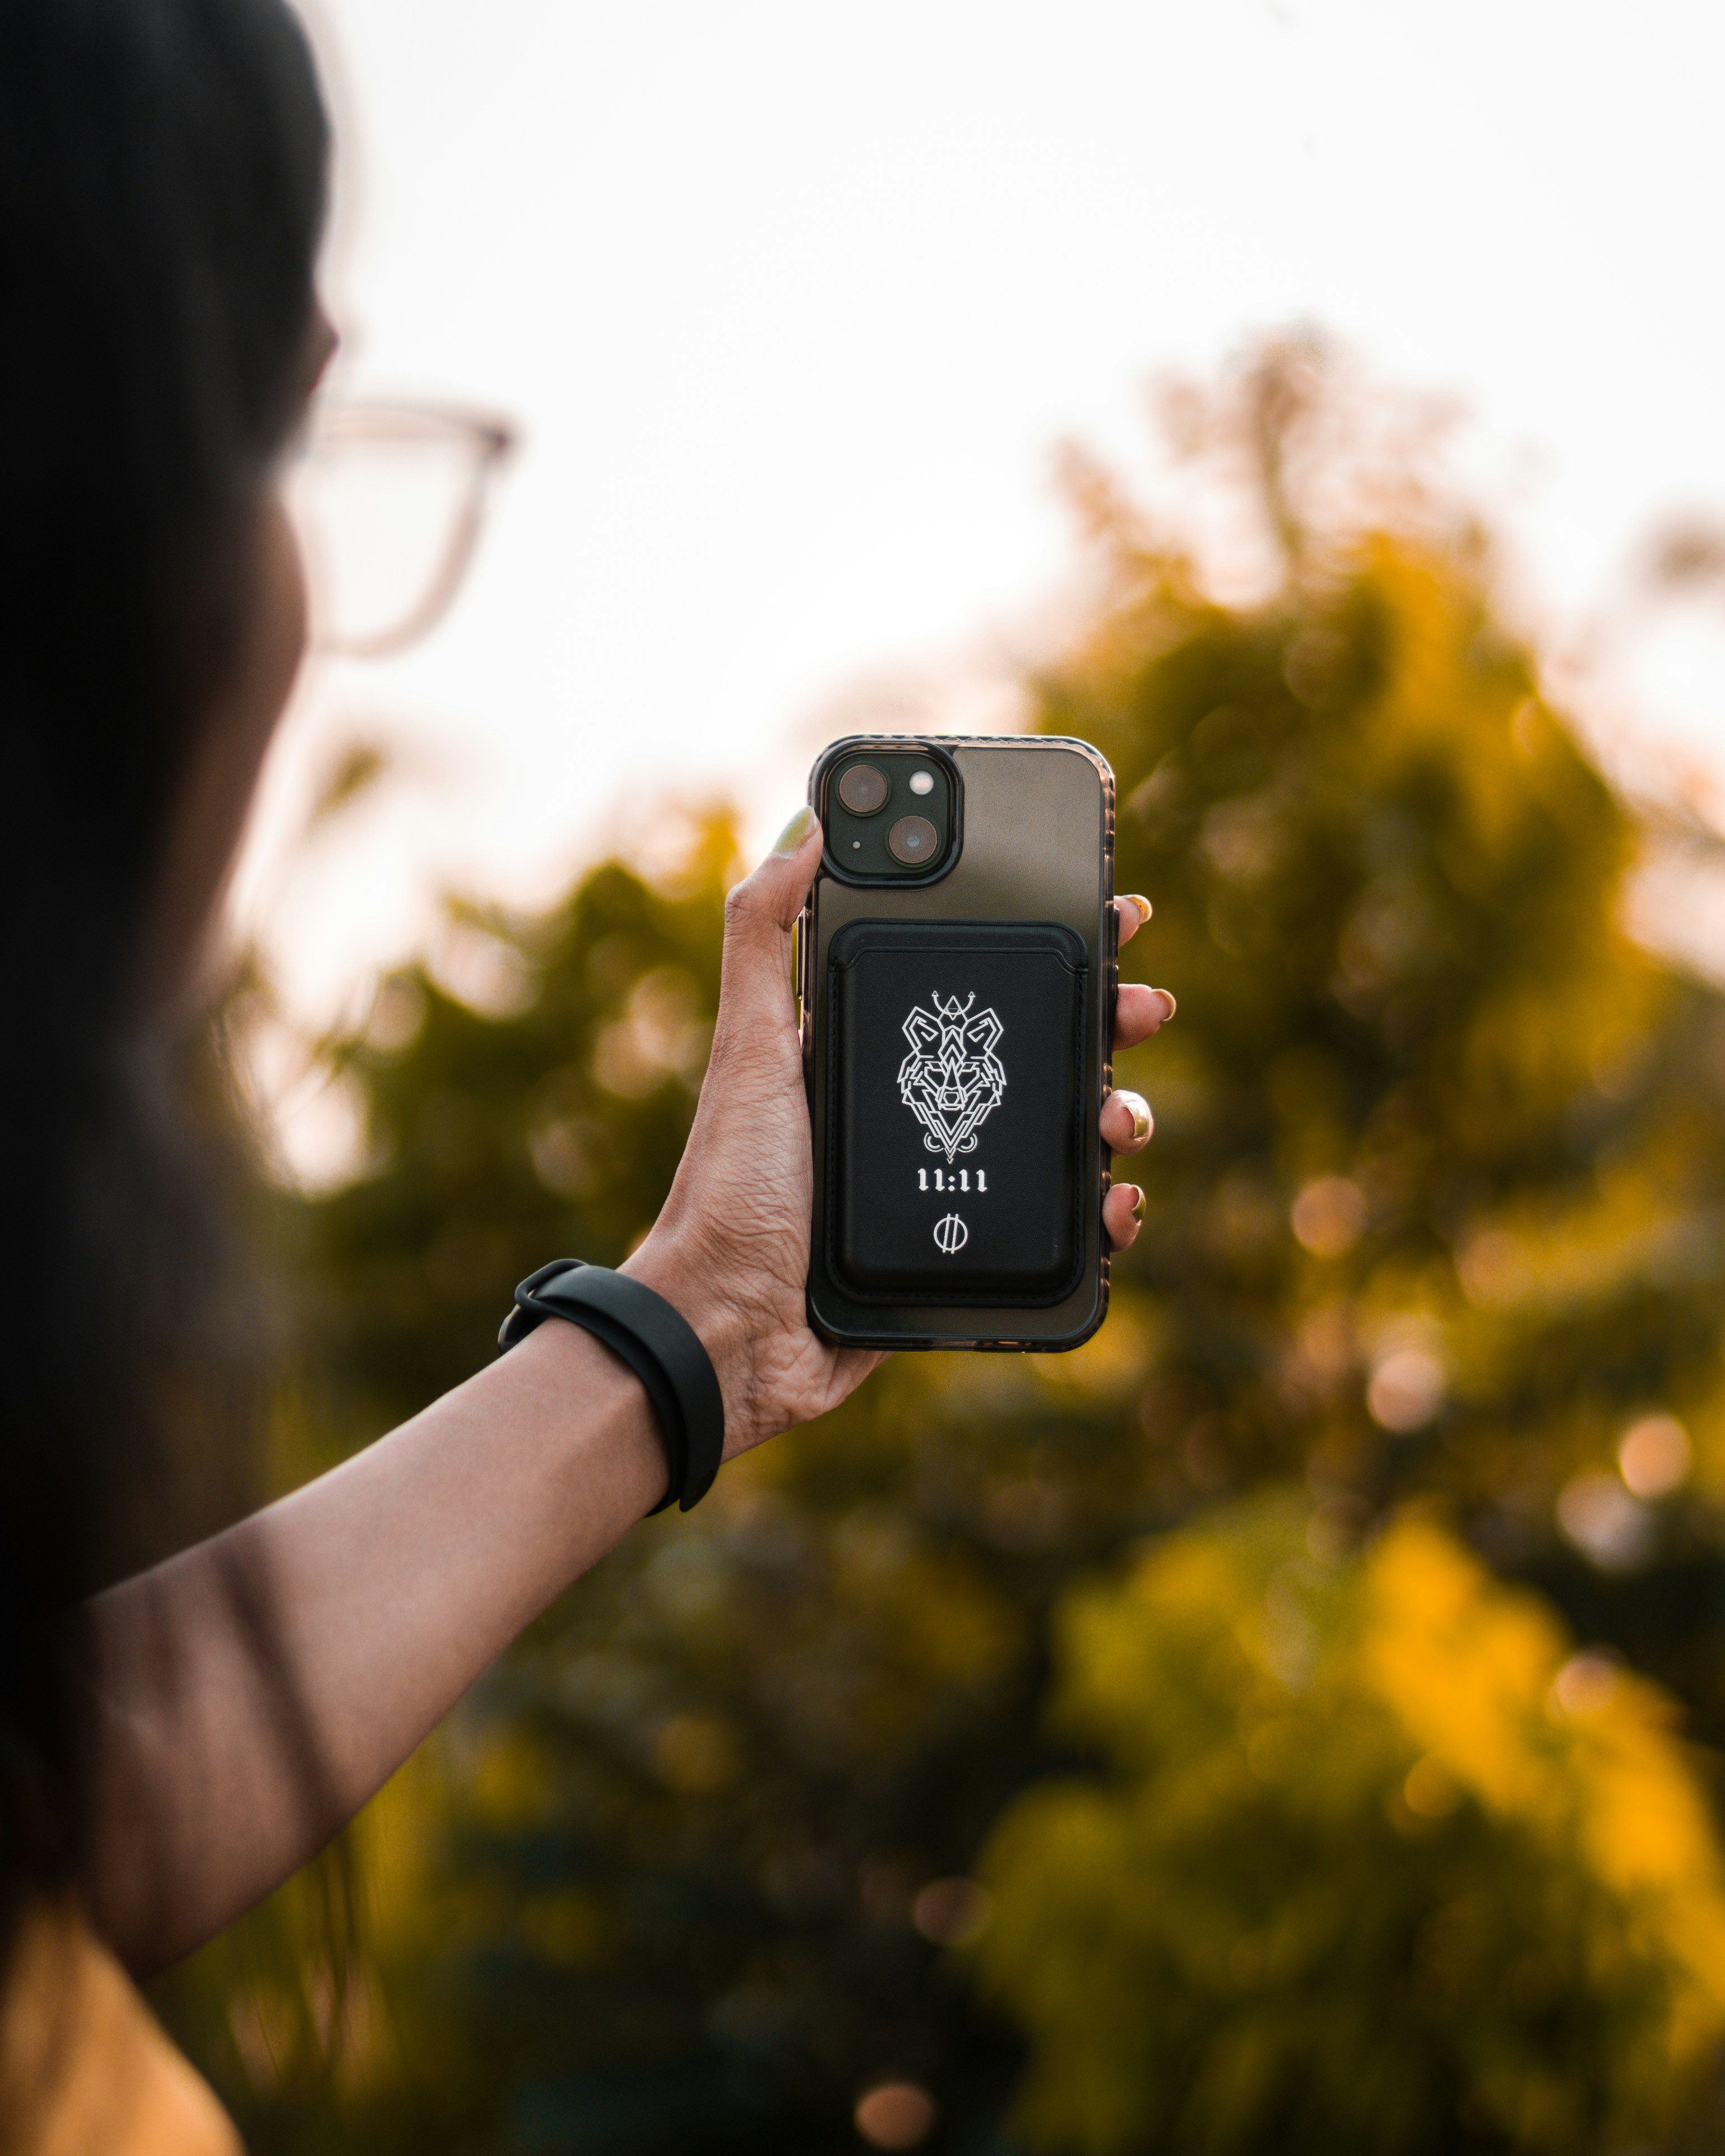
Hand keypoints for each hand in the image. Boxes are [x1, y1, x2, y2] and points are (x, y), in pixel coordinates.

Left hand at [625, 815, 1175, 1454]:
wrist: (729, 1329)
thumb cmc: (731, 1186)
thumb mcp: (748, 1048)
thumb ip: (764, 938)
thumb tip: (804, 831)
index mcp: (878, 1055)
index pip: (977, 983)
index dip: (1047, 945)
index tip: (1106, 917)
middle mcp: (919, 1114)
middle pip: (1040, 1052)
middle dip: (1105, 1022)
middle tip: (1144, 1007)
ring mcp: (949, 1184)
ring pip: (1062, 1138)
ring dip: (1114, 1113)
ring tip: (1117, 1115)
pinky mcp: (968, 1259)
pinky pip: (1059, 1232)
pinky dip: (1103, 1215)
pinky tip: (1115, 1203)